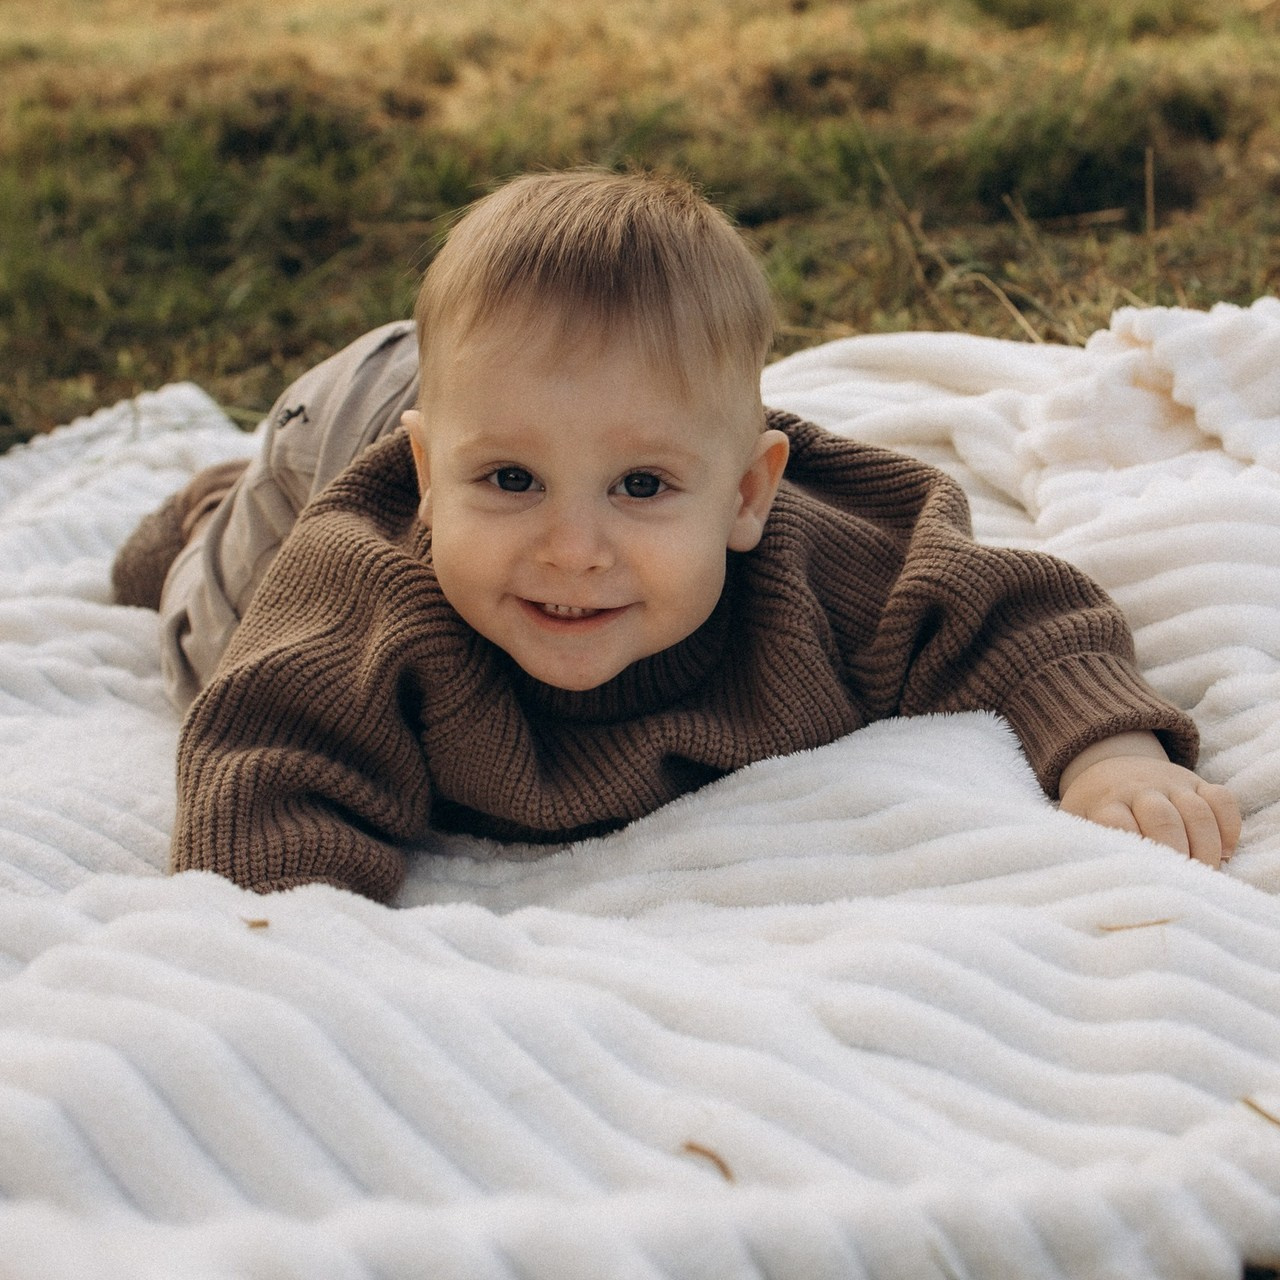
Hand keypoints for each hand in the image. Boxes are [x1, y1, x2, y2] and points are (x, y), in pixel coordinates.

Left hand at [1059, 732, 1240, 867]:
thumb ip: (1085, 848)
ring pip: (1198, 812)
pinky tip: (1224, 852)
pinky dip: (1229, 827)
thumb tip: (1096, 884)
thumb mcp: (1079, 824)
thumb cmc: (1096, 810)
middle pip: (1163, 819)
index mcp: (1106, 802)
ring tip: (1204, 875)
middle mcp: (1139, 789)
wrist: (1110, 766)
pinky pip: (1223, 799)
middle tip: (1181, 884)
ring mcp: (1171, 783)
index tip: (1143, 880)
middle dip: (1176, 855)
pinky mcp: (1197, 782)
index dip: (1135, 853)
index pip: (1119, 824)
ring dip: (1206, 848)